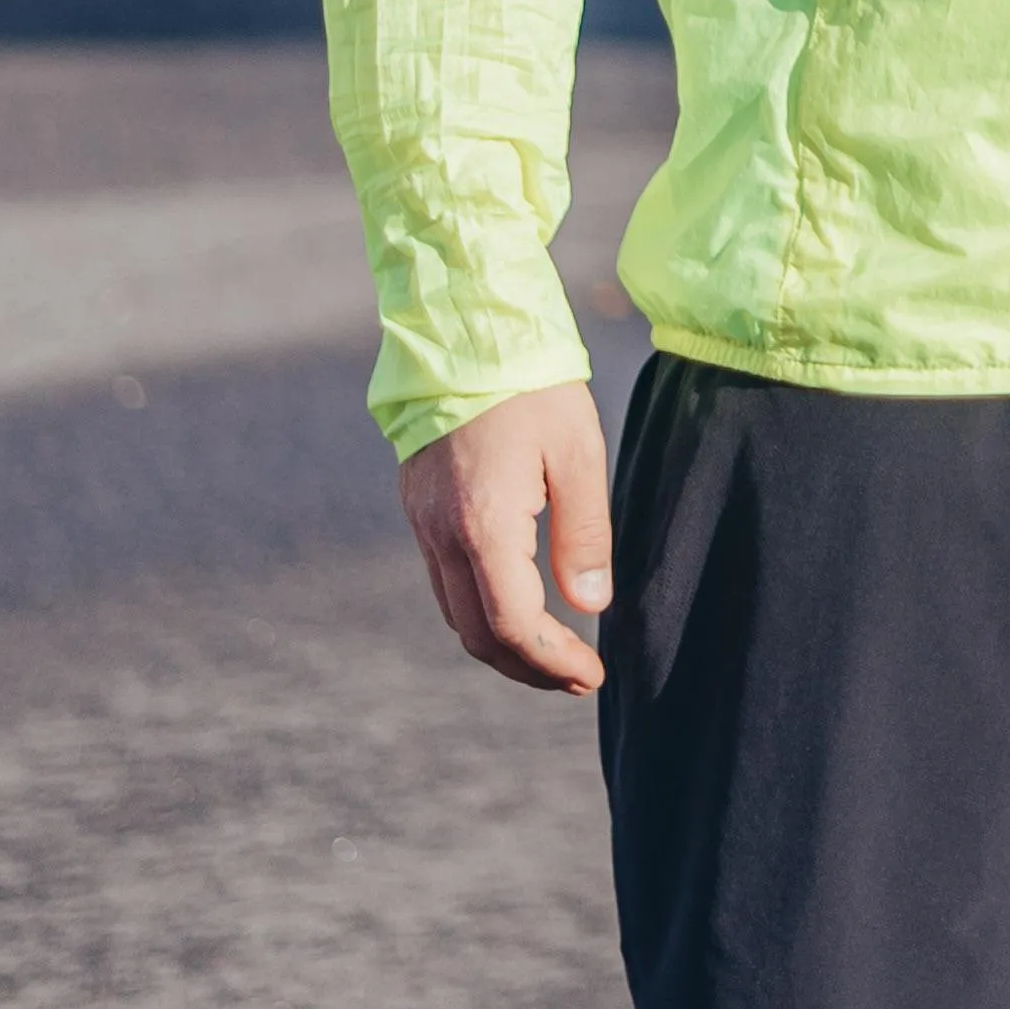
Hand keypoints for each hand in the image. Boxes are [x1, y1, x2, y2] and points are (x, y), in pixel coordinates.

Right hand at [398, 382, 614, 692]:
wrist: (464, 330)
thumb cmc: (532, 385)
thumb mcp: (578, 452)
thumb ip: (584, 533)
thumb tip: (590, 606)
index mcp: (482, 524)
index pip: (512, 625)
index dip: (552, 661)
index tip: (592, 675)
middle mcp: (441, 534)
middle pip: (477, 634)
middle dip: (528, 667)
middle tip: (578, 678)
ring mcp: (421, 523)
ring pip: (455, 613)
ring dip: (502, 645)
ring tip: (555, 653)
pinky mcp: (418, 509)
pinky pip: (445, 582)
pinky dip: (481, 611)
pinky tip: (519, 607)